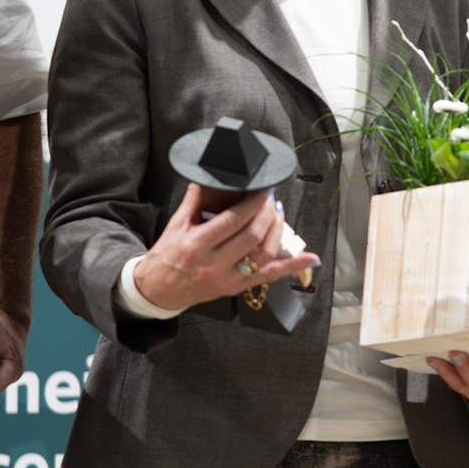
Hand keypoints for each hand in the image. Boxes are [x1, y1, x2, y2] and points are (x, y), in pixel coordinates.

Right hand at [132, 184, 319, 313]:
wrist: (158, 290)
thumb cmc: (167, 256)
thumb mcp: (175, 226)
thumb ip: (193, 201)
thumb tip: (207, 177)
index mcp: (196, 245)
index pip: (232, 220)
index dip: (252, 203)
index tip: (262, 189)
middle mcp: (213, 264)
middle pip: (251, 236)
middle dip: (266, 213)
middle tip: (270, 198)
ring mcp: (227, 279)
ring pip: (263, 254)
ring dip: (277, 231)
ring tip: (278, 213)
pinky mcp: (236, 288)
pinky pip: (269, 277)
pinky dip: (292, 267)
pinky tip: (310, 258)